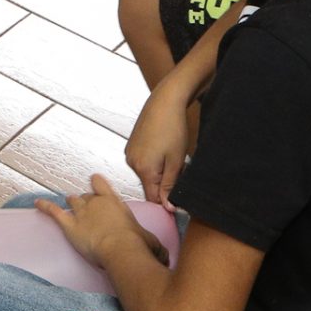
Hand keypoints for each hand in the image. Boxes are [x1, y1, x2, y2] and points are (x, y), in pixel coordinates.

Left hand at [38, 175, 165, 268]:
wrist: (120, 249)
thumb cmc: (137, 245)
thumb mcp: (153, 244)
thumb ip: (156, 247)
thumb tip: (167, 258)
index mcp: (115, 202)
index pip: (102, 185)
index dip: (97, 184)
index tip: (94, 182)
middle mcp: (97, 203)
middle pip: (87, 197)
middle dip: (85, 201)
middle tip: (86, 209)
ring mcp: (81, 212)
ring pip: (73, 202)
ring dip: (71, 204)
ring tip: (68, 204)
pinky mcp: (69, 224)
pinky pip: (54, 212)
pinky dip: (45, 207)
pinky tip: (37, 204)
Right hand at [127, 81, 193, 204]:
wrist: (165, 102)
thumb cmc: (173, 128)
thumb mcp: (176, 161)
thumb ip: (170, 186)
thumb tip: (168, 208)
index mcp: (143, 169)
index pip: (152, 198)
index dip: (166, 201)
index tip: (179, 198)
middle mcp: (132, 162)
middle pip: (149, 186)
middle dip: (164, 184)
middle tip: (180, 170)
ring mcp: (130, 152)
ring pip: (146, 174)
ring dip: (159, 172)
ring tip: (172, 156)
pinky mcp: (131, 144)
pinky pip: (143, 162)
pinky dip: (153, 162)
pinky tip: (163, 149)